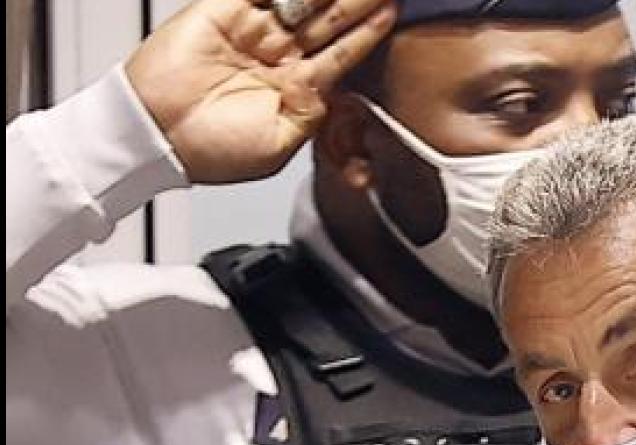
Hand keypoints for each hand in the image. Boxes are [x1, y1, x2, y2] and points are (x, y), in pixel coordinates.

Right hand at [125, 0, 395, 183]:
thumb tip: (329, 87)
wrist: (156, 135)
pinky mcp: (222, 11)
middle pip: (327, 21)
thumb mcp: (279, 145)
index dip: (367, 32)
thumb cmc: (212, 150)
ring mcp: (252, 32)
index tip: (391, 11)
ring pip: (300, 0)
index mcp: (295, 89)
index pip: (341, 53)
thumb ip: (311, 114)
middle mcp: (277, 57)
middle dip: (356, 1)